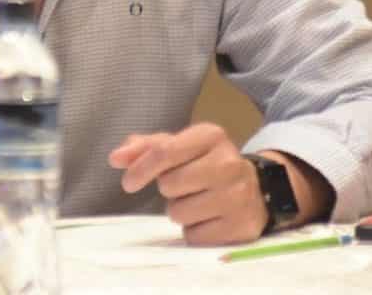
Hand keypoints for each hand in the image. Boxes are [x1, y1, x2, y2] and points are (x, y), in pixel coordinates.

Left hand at [108, 123, 267, 245]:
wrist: (255, 189)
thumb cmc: (206, 164)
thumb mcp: (181, 147)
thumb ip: (146, 148)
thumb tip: (115, 158)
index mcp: (211, 135)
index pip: (166, 151)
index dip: (141, 168)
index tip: (127, 182)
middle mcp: (228, 162)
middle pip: (169, 184)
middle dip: (169, 188)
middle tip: (184, 185)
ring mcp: (238, 195)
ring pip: (179, 213)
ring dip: (180, 210)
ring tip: (198, 200)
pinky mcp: (241, 226)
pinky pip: (193, 236)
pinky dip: (193, 230)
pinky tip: (208, 217)